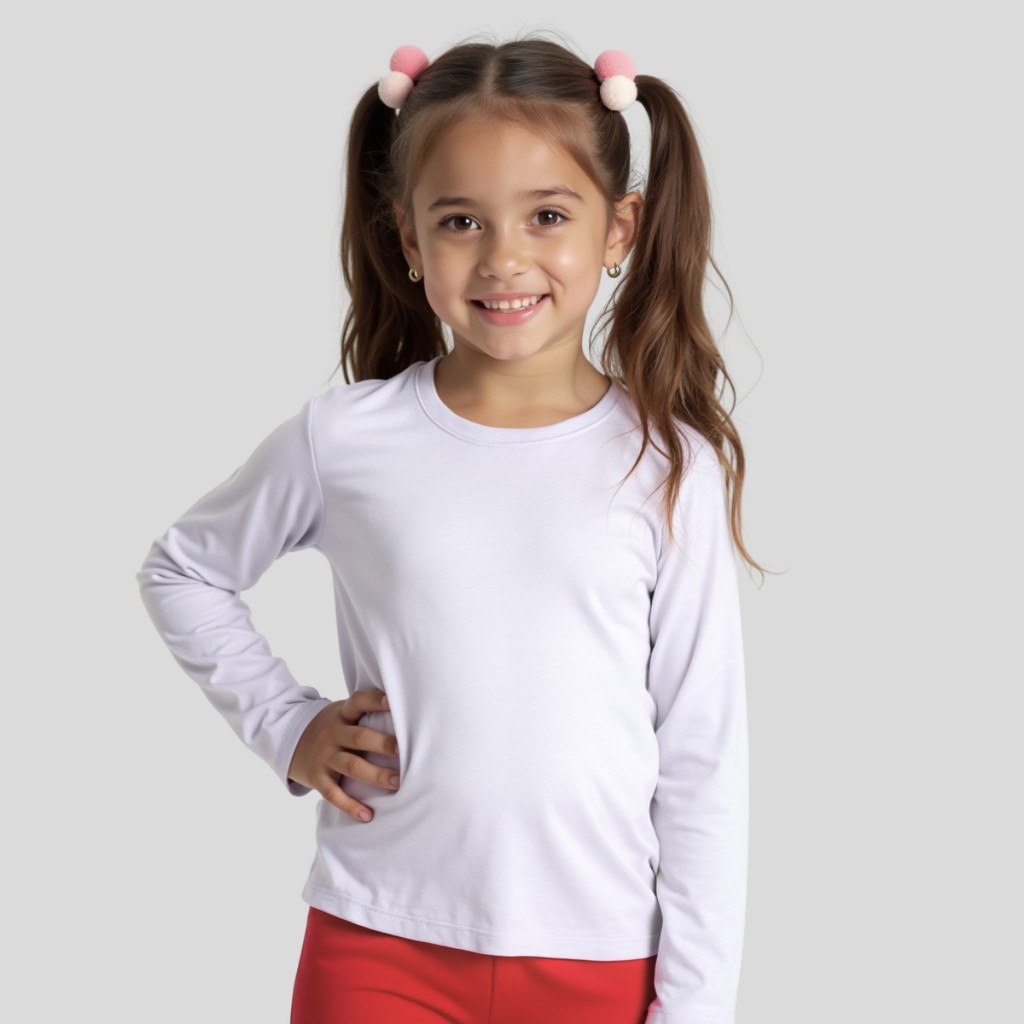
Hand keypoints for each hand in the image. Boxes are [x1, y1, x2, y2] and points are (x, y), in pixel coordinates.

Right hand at [287, 689, 398, 821]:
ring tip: (397, 782)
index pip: (358, 702)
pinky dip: (351, 806)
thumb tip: (408, 716)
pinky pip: (334, 794)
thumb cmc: (333, 727)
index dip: (375, 701)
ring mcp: (324, 756)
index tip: (393, 702)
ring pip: (351, 766)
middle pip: (359, 738)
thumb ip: (365, 714)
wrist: (292, 740)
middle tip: (404, 752)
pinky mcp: (317, 778)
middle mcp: (333, 733)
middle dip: (383, 744)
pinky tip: (368, 815)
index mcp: (342, 714)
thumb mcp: (342, 713)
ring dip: (375, 775)